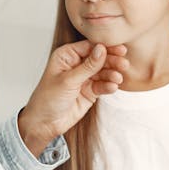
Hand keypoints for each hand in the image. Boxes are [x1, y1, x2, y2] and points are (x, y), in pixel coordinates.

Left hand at [18, 40, 127, 156]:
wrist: (45, 123)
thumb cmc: (48, 98)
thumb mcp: (68, 80)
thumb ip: (87, 66)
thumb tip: (102, 49)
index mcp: (67, 55)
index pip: (89, 47)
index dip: (105, 48)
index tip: (119, 50)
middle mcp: (77, 64)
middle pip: (99, 58)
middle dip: (112, 61)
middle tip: (123, 64)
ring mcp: (84, 78)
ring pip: (103, 72)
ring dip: (112, 74)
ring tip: (118, 78)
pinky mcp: (90, 91)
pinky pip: (102, 85)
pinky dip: (108, 85)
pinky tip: (113, 87)